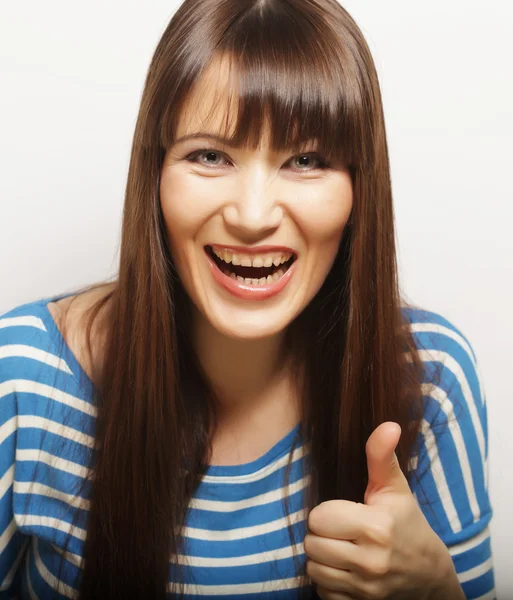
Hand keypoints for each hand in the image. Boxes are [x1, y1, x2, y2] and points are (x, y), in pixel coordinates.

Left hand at [304, 422, 452, 599]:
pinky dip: (328, 582)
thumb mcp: (395, 489)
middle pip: (312, 543)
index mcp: (376, 527)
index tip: (344, 513)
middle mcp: (370, 561)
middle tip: (340, 531)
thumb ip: (382, 456)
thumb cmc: (407, 524)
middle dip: (322, 535)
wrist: (430, 577)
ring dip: (322, 559)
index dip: (328, 512)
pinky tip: (345, 571)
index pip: (319, 516)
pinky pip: (322, 593)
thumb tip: (387, 424)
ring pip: (313, 569)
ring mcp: (365, 589)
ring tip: (340, 549)